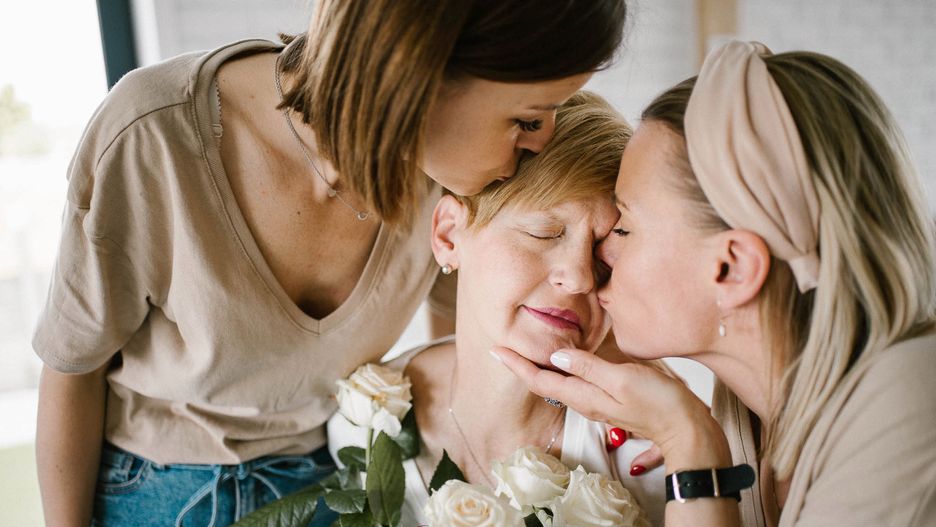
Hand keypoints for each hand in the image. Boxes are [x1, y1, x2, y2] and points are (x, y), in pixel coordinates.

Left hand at [491, 346, 730, 470]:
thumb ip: (588, 367)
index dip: (516, 364)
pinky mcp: (612, 397)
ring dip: (540, 366)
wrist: (687, 429)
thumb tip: (556, 356)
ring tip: (525, 350)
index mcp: (583, 396)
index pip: (540, 379)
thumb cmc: (659, 402)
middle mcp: (586, 400)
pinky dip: (564, 369)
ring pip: (560, 382)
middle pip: (545, 382)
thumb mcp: (621, 378)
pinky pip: (578, 382)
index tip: (495, 350)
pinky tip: (565, 359)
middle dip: (522, 365)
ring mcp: (598, 401)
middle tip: (502, 348)